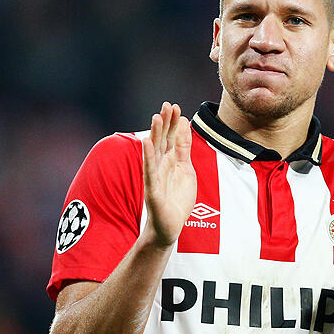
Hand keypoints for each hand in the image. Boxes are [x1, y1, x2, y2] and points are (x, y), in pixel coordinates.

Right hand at [142, 102, 196, 246]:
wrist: (169, 227)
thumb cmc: (177, 199)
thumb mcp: (186, 169)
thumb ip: (184, 148)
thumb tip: (185, 123)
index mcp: (170, 160)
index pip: (172, 138)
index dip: (173, 123)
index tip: (175, 106)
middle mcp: (160, 165)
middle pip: (162, 140)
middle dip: (165, 123)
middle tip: (166, 105)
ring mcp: (155, 177)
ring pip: (154, 152)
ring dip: (155, 134)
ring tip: (156, 117)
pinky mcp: (152, 190)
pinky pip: (149, 171)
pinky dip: (148, 157)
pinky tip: (146, 143)